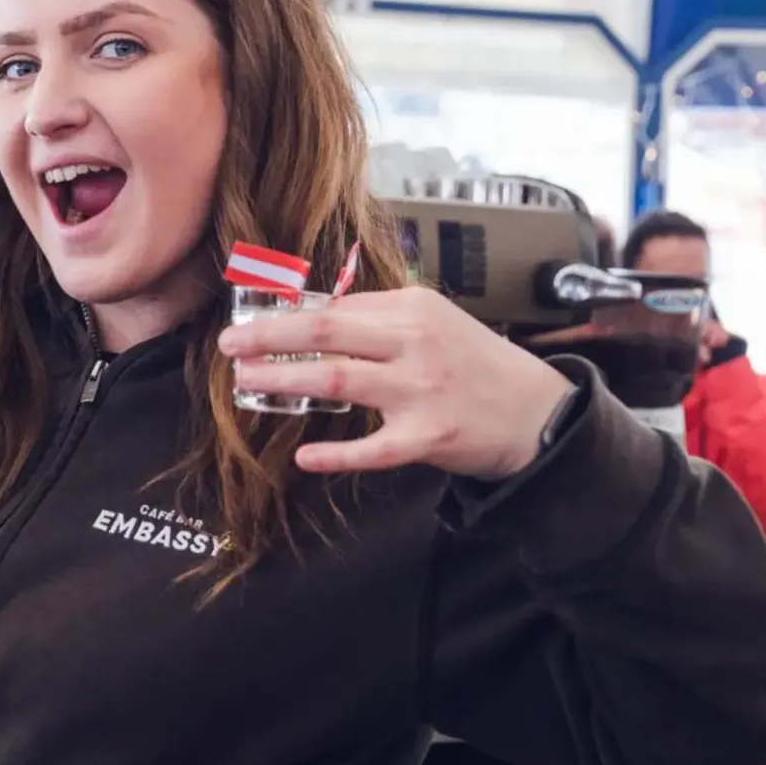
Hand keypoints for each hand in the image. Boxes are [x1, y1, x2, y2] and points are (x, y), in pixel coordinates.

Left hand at [219, 286, 575, 478]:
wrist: (535, 412)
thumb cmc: (475, 365)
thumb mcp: (433, 324)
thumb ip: (377, 320)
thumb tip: (310, 316)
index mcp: (413, 307)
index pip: (335, 307)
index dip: (284, 315)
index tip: (248, 322)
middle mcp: (415, 343)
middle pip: (326, 332)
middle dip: (269, 336)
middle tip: (230, 345)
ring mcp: (421, 390)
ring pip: (339, 381)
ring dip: (285, 381)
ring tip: (247, 383)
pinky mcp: (428, 437)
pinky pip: (372, 448)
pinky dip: (336, 454)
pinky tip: (305, 456)